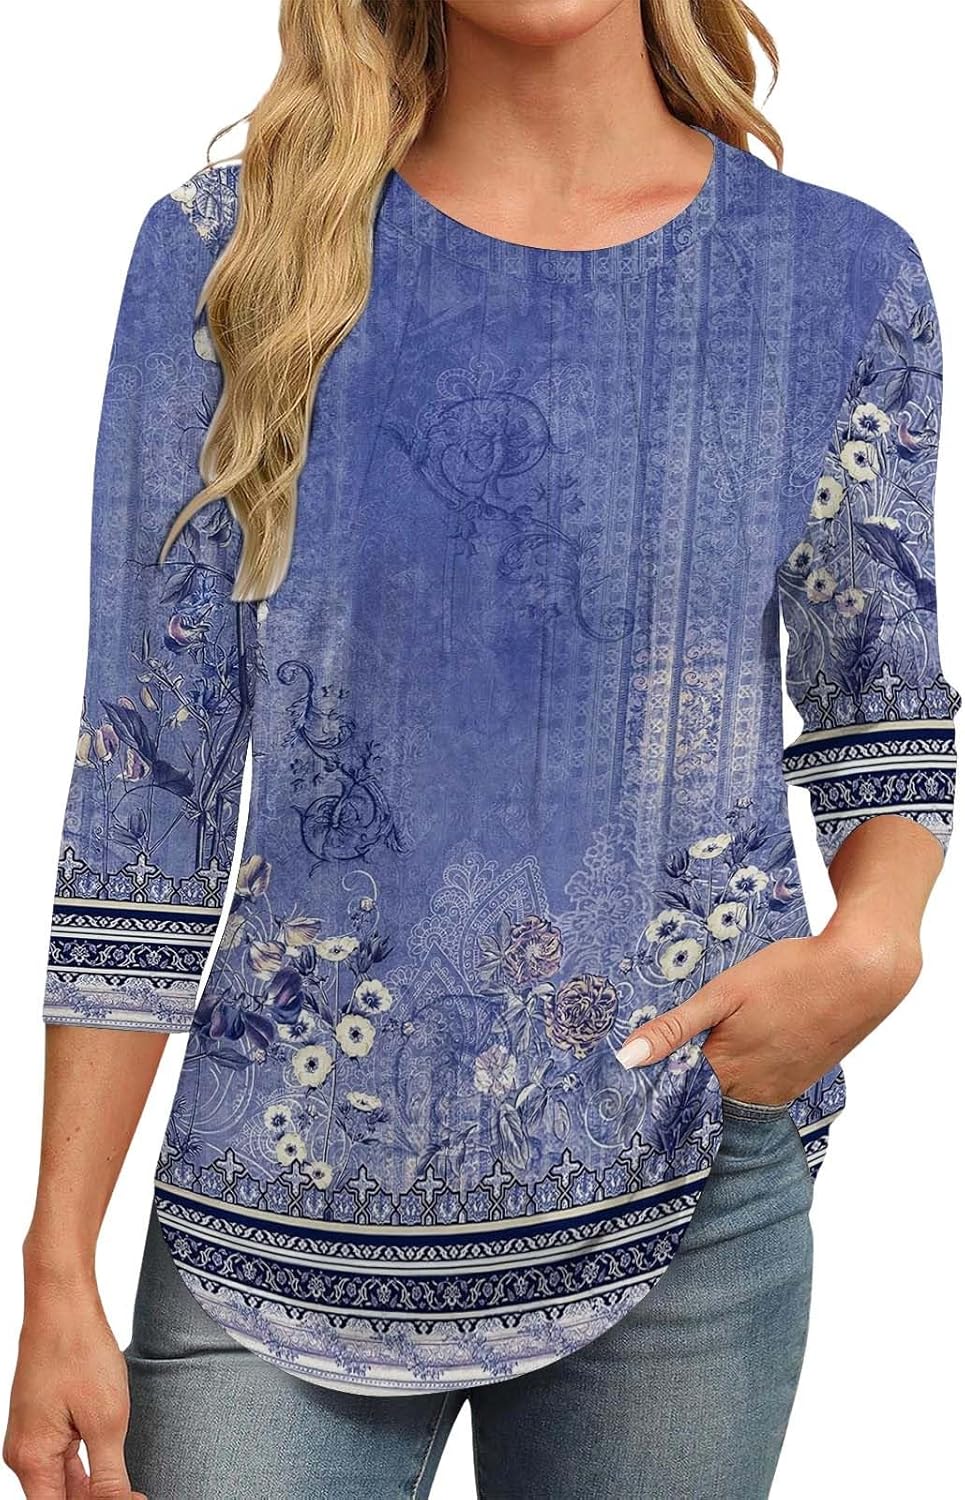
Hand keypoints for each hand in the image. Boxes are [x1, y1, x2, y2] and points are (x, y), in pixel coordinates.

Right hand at [4, 1275, 144, 1499]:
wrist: (62, 1303)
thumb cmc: (80, 1351)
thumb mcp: (106, 1419)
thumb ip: (109, 1476)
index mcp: (33, 1460)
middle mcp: (24, 1454)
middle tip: (135, 1494)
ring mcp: (30, 1438)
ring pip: (61, 1484)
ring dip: (93, 1491)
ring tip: (130, 1488)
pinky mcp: (41, 1423)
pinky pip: (61, 1461)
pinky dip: (86, 1469)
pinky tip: (111, 1469)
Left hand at [615, 922, 921, 1106]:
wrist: (861, 973)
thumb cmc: (790, 976)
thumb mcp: (723, 993)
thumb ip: (675, 1028)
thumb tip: (625, 1059)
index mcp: (726, 1073)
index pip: (676, 1097)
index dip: (653, 1089)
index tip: (628, 1086)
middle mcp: (753, 1092)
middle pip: (706, 1097)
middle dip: (685, 1082)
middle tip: (658, 1063)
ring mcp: (781, 1088)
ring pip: (735, 1090)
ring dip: (719, 1075)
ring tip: (704, 1049)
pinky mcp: (801, 1078)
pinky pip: (762, 1083)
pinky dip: (748, 1068)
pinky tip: (747, 1043)